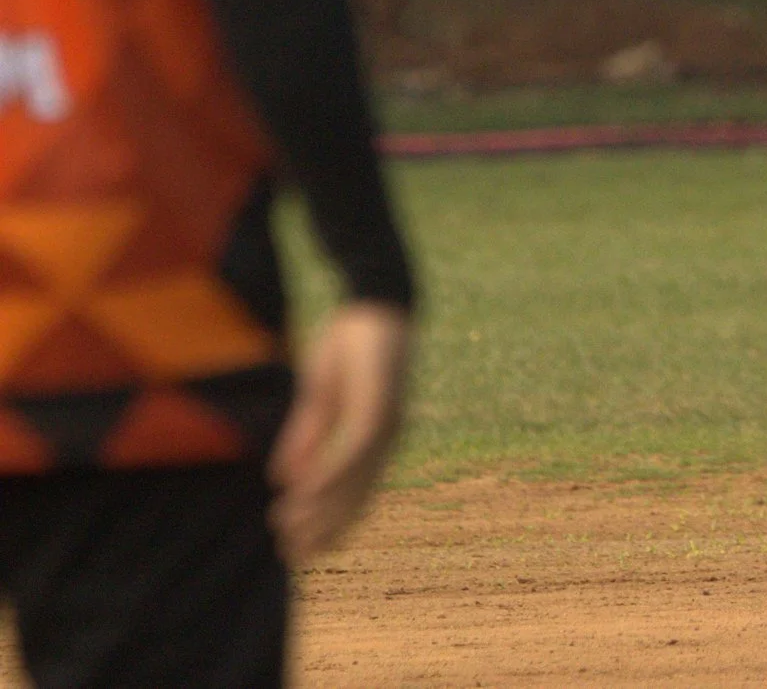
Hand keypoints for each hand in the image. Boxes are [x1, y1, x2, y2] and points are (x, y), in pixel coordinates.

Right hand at [269, 301, 411, 562]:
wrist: (375, 305)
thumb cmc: (350, 348)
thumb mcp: (319, 397)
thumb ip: (305, 436)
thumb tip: (283, 480)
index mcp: (376, 439)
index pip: (353, 494)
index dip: (326, 524)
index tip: (297, 550)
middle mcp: (387, 438)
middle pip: (356, 496)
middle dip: (322, 528)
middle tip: (291, 556)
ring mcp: (387, 422)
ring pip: (354, 478)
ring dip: (321, 507)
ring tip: (289, 531)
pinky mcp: (379, 402)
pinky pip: (354, 447)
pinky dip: (331, 471)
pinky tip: (306, 492)